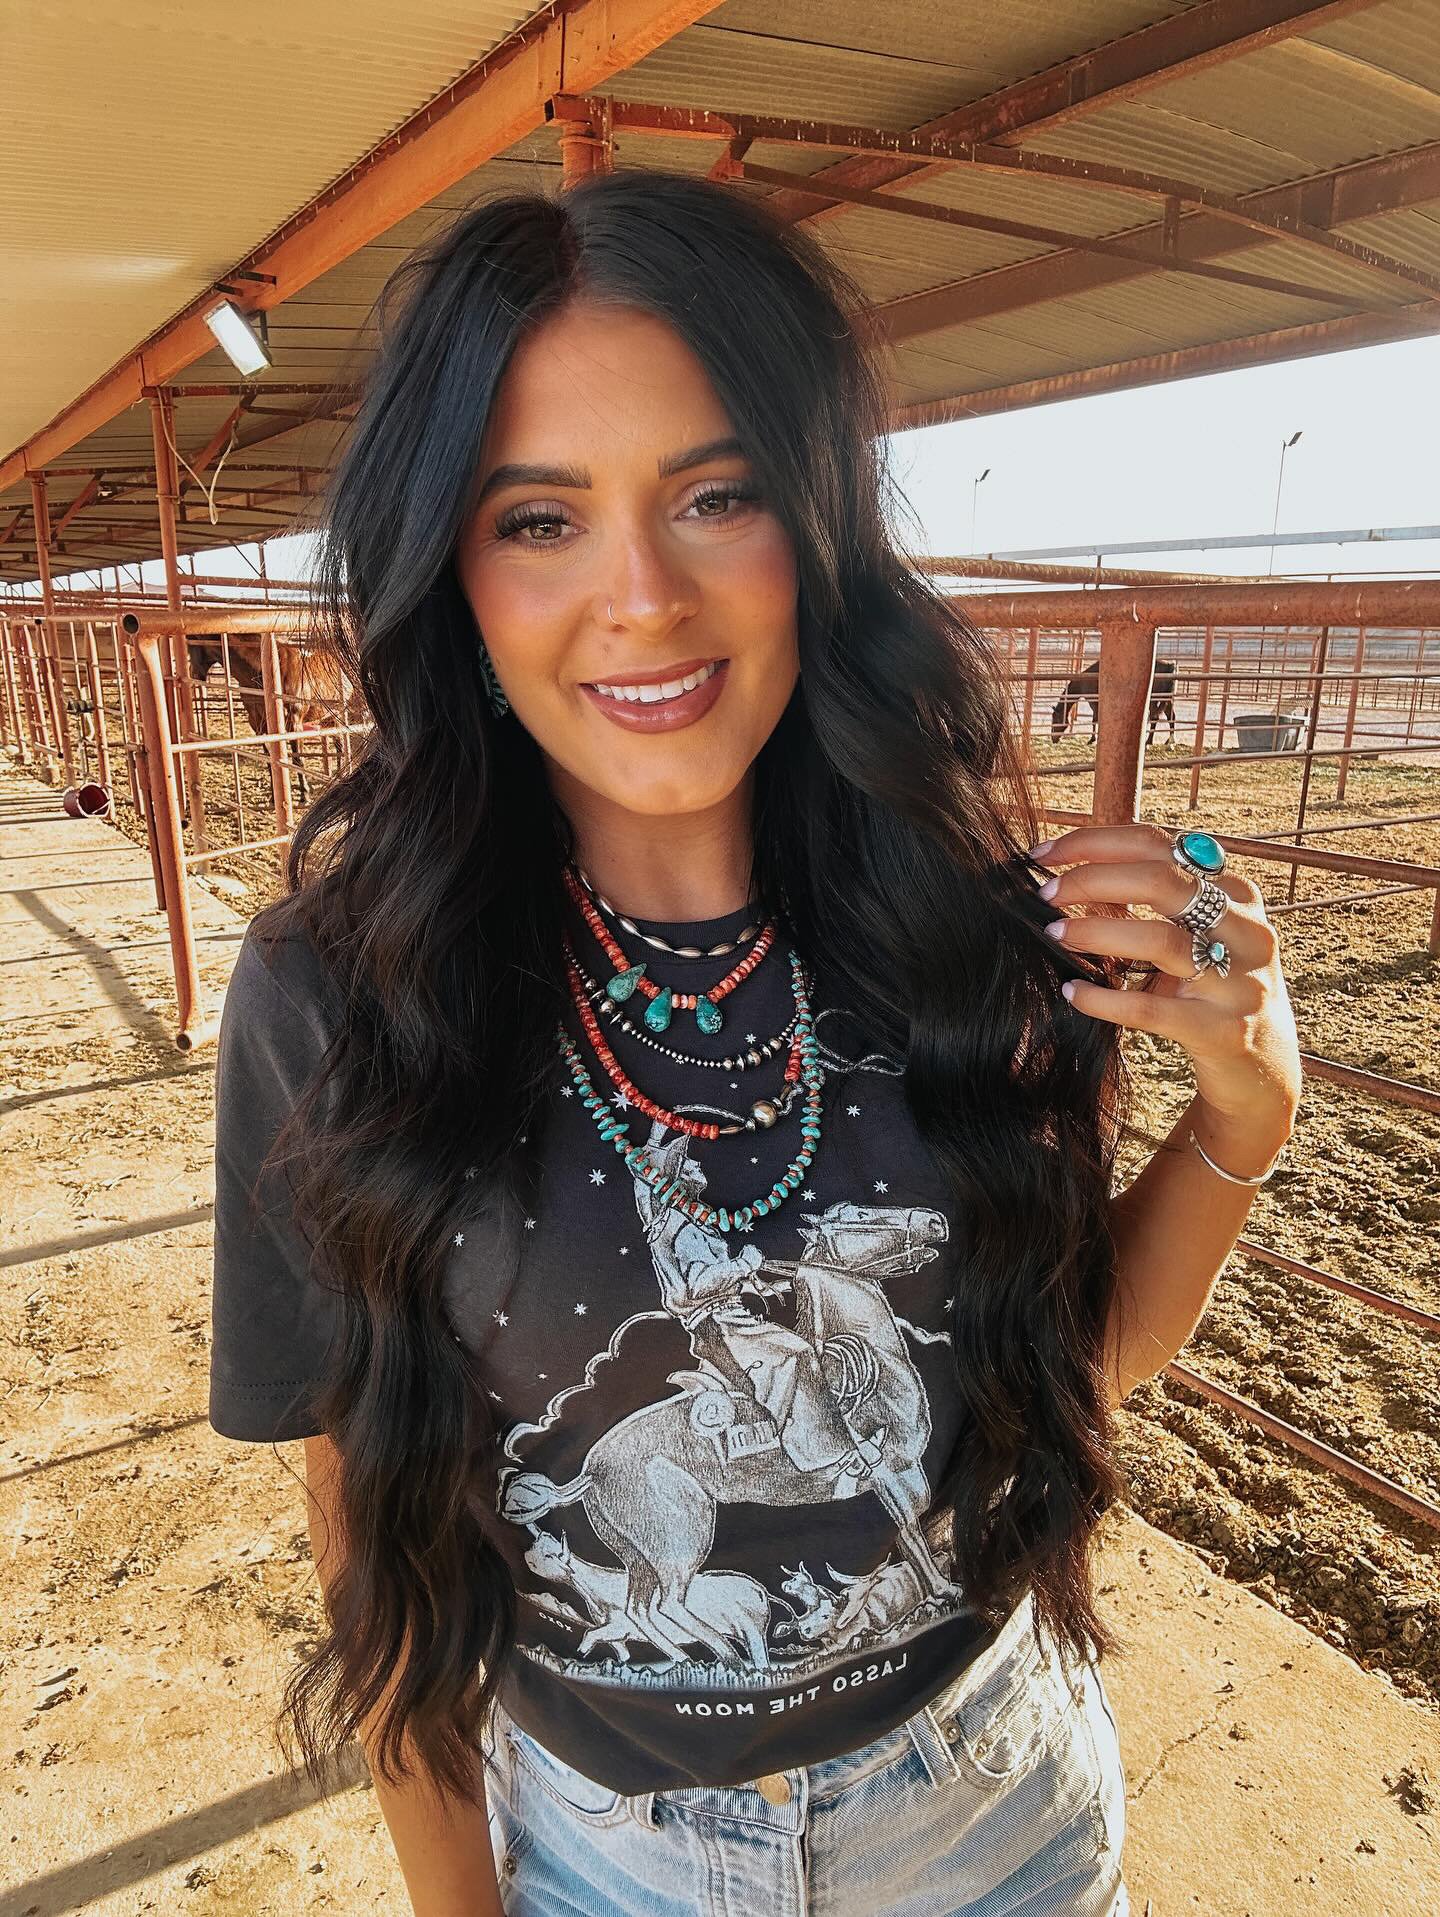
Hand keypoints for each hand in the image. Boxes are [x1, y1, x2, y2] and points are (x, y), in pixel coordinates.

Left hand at [1030, 823, 1302, 1171]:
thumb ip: (1152, 903)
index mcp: (1236, 893)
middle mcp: (1246, 930)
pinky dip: (1103, 998)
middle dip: (1090, 879)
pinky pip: (1150, 1007)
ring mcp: (1239, 981)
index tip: (1043, 853)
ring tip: (1054, 934)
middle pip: (1161, 881)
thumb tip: (1074, 878)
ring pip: (1160, 939)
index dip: (1095, 842)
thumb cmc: (1214, 991)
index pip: (1160, 845)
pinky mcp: (1222, 1030)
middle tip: (1044, 894)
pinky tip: (1072, 991)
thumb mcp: (1197, 936)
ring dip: (1095, 932)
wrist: (1262, 1070)